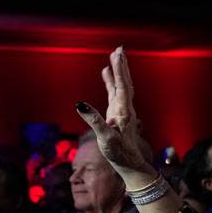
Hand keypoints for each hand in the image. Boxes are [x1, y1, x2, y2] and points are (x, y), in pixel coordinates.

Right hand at [74, 48, 156, 184]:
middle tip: (120, 49)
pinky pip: (114, 93)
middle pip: (125, 83)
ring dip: (118, 71)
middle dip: (122, 66)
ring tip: (115, 54)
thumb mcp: (105, 138)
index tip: (117, 55)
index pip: (122, 87)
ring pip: (121, 86)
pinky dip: (110, 81)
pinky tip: (105, 72)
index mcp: (123, 112)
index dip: (119, 71)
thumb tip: (81, 105)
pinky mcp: (117, 113)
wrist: (130, 163)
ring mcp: (122, 110)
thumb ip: (94, 121)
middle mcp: (125, 109)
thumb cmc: (118, 153)